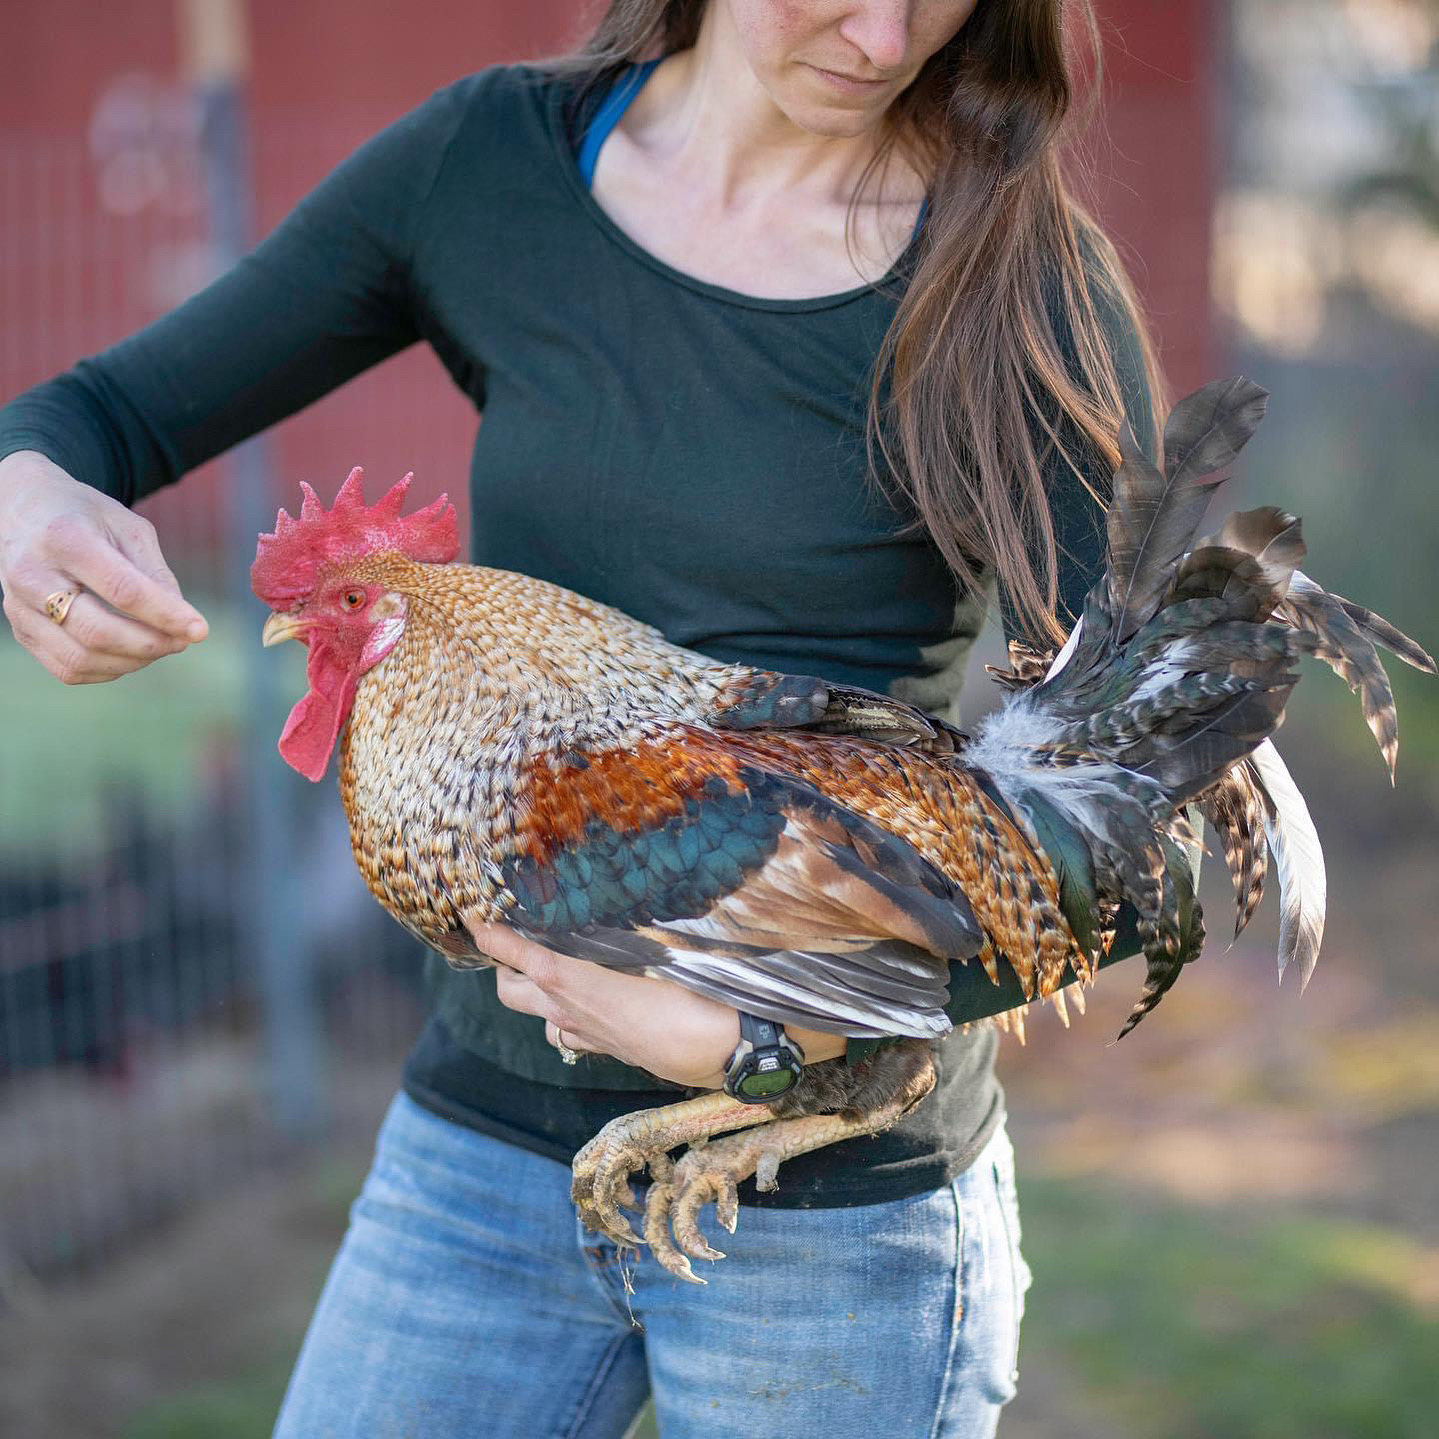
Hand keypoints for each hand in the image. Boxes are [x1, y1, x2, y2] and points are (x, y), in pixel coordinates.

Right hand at [0, 450, 207, 683]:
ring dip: (132, 661)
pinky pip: (67, 669)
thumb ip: (155, 574)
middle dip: (150, 644)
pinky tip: (130, 653)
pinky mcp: (21, 629)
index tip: (200, 630)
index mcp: (64, 538)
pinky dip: (108, 670)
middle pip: (97, 632)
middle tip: (182, 641)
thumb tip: (180, 622)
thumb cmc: (87, 518)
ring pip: (80, 658)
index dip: (165, 615)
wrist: (25, 510)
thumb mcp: (128, 527)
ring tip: (160, 645)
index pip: (122, 590)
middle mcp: (32, 574)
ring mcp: (19, 606)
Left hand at [471, 922, 846, 1087]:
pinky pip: (572, 1035)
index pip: (513, 953)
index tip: (472, 915)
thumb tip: (625, 888)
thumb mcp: (658, 944)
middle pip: (510, 991)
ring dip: (537, 996)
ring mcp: (587, 1036)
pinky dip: (569, 1019)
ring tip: (552, 968)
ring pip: (540, 1018)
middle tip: (516, 939)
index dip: (489, 934)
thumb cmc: (693, 989)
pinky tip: (591, 1002)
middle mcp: (570, 1012)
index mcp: (572, 982)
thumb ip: (629, 921)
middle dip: (505, 966)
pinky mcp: (609, 1050)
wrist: (722, 1048)